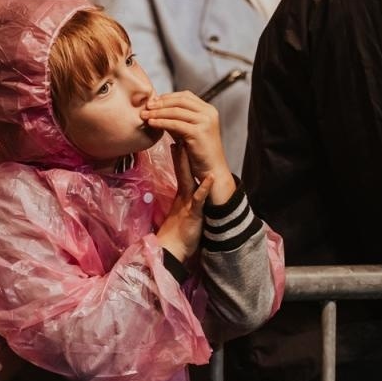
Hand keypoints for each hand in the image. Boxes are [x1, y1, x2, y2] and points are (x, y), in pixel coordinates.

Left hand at [143, 92, 236, 203]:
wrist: (211, 170)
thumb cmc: (198, 153)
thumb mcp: (186, 130)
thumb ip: (176, 119)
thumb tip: (156, 109)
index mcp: (208, 110)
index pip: (185, 96)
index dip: (167, 97)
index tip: (153, 101)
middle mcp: (208, 113)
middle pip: (180, 101)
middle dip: (161, 103)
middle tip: (146, 106)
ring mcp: (205, 122)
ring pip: (176, 111)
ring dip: (158, 112)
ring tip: (145, 115)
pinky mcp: (199, 132)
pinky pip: (176, 124)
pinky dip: (161, 122)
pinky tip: (152, 124)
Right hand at [156, 142, 212, 261]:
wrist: (172, 250)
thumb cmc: (178, 231)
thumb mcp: (180, 209)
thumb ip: (183, 196)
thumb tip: (185, 186)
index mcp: (182, 192)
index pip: (180, 168)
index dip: (180, 151)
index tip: (179, 135)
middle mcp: (183, 194)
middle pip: (181, 168)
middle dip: (180, 150)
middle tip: (177, 130)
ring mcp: (187, 202)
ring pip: (186, 179)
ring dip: (185, 163)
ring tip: (185, 145)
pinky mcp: (193, 213)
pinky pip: (199, 199)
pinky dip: (203, 188)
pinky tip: (209, 178)